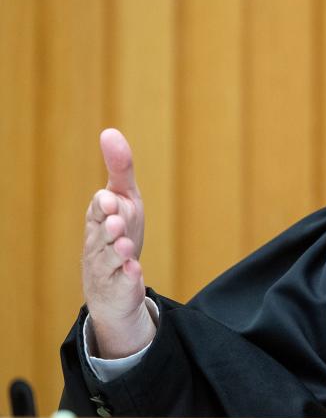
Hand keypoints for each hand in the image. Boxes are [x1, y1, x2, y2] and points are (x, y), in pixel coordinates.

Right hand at [81, 129, 154, 357]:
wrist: (114, 282)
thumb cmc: (119, 232)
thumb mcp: (124, 198)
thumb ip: (119, 168)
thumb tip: (109, 132)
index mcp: (99, 219)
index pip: (97, 210)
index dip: (102, 206)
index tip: (108, 199)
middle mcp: (99, 242)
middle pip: (102, 235)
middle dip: (109, 228)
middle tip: (116, 222)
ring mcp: (107, 266)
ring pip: (110, 258)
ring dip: (118, 251)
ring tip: (126, 246)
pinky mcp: (120, 285)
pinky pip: (122, 281)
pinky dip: (128, 276)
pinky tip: (135, 270)